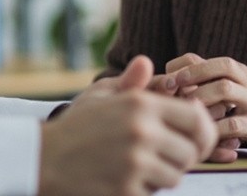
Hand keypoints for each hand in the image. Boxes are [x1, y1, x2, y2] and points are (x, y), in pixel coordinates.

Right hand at [38, 56, 215, 195]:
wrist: (42, 159)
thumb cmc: (75, 127)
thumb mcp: (99, 96)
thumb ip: (129, 83)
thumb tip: (147, 64)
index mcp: (141, 104)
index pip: (198, 120)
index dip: (204, 133)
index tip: (196, 140)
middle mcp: (143, 131)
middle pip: (191, 152)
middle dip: (181, 157)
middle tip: (161, 156)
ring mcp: (136, 163)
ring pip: (175, 176)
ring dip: (161, 175)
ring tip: (137, 166)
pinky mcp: (127, 191)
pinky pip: (154, 193)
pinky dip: (143, 190)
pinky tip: (122, 179)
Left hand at [166, 54, 246, 148]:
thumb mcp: (236, 89)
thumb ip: (209, 84)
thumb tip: (167, 85)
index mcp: (235, 71)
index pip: (205, 57)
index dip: (181, 67)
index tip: (165, 81)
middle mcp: (246, 82)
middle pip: (217, 67)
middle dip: (191, 76)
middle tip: (170, 90)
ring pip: (225, 90)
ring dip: (201, 100)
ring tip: (187, 113)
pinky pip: (234, 125)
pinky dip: (216, 130)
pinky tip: (205, 136)